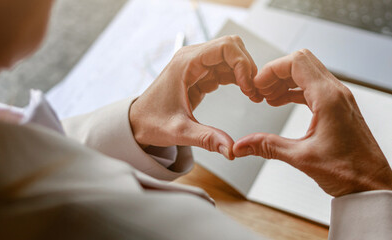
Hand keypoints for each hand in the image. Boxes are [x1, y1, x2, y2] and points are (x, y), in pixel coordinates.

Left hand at [130, 36, 260, 159]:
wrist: (136, 123)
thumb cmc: (151, 122)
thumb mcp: (179, 132)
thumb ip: (207, 139)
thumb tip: (232, 150)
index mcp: (186, 63)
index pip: (225, 47)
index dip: (243, 63)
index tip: (249, 87)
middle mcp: (192, 58)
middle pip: (231, 47)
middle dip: (247, 67)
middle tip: (255, 92)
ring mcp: (197, 65)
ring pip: (231, 57)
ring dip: (246, 73)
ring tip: (254, 95)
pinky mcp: (200, 75)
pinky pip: (226, 69)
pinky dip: (239, 78)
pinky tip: (246, 94)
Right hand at [232, 49, 391, 196]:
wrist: (372, 186)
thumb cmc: (349, 172)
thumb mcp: (301, 158)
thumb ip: (268, 147)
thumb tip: (241, 146)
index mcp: (329, 99)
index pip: (296, 63)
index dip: (272, 70)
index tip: (258, 85)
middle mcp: (337, 93)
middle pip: (302, 62)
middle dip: (277, 72)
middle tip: (261, 90)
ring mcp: (341, 99)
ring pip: (309, 73)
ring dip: (286, 81)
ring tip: (268, 98)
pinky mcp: (341, 108)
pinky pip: (316, 87)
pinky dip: (297, 90)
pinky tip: (283, 102)